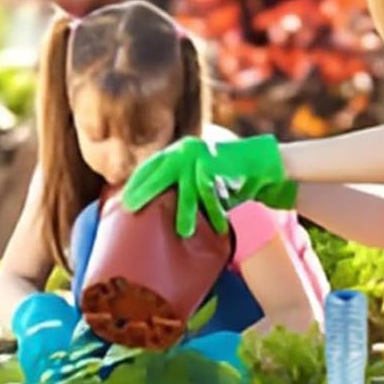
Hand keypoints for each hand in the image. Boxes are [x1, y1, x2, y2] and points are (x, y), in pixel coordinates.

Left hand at [122, 134, 297, 237]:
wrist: (260, 161)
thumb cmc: (226, 174)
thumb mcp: (197, 174)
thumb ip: (179, 184)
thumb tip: (154, 207)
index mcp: (179, 151)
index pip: (151, 166)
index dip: (137, 182)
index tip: (123, 197)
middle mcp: (186, 150)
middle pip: (158, 172)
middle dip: (143, 190)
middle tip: (129, 208)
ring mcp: (202, 157)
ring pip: (188, 190)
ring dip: (185, 213)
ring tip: (182, 232)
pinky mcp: (218, 166)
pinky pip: (214, 194)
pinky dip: (217, 212)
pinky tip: (218, 227)